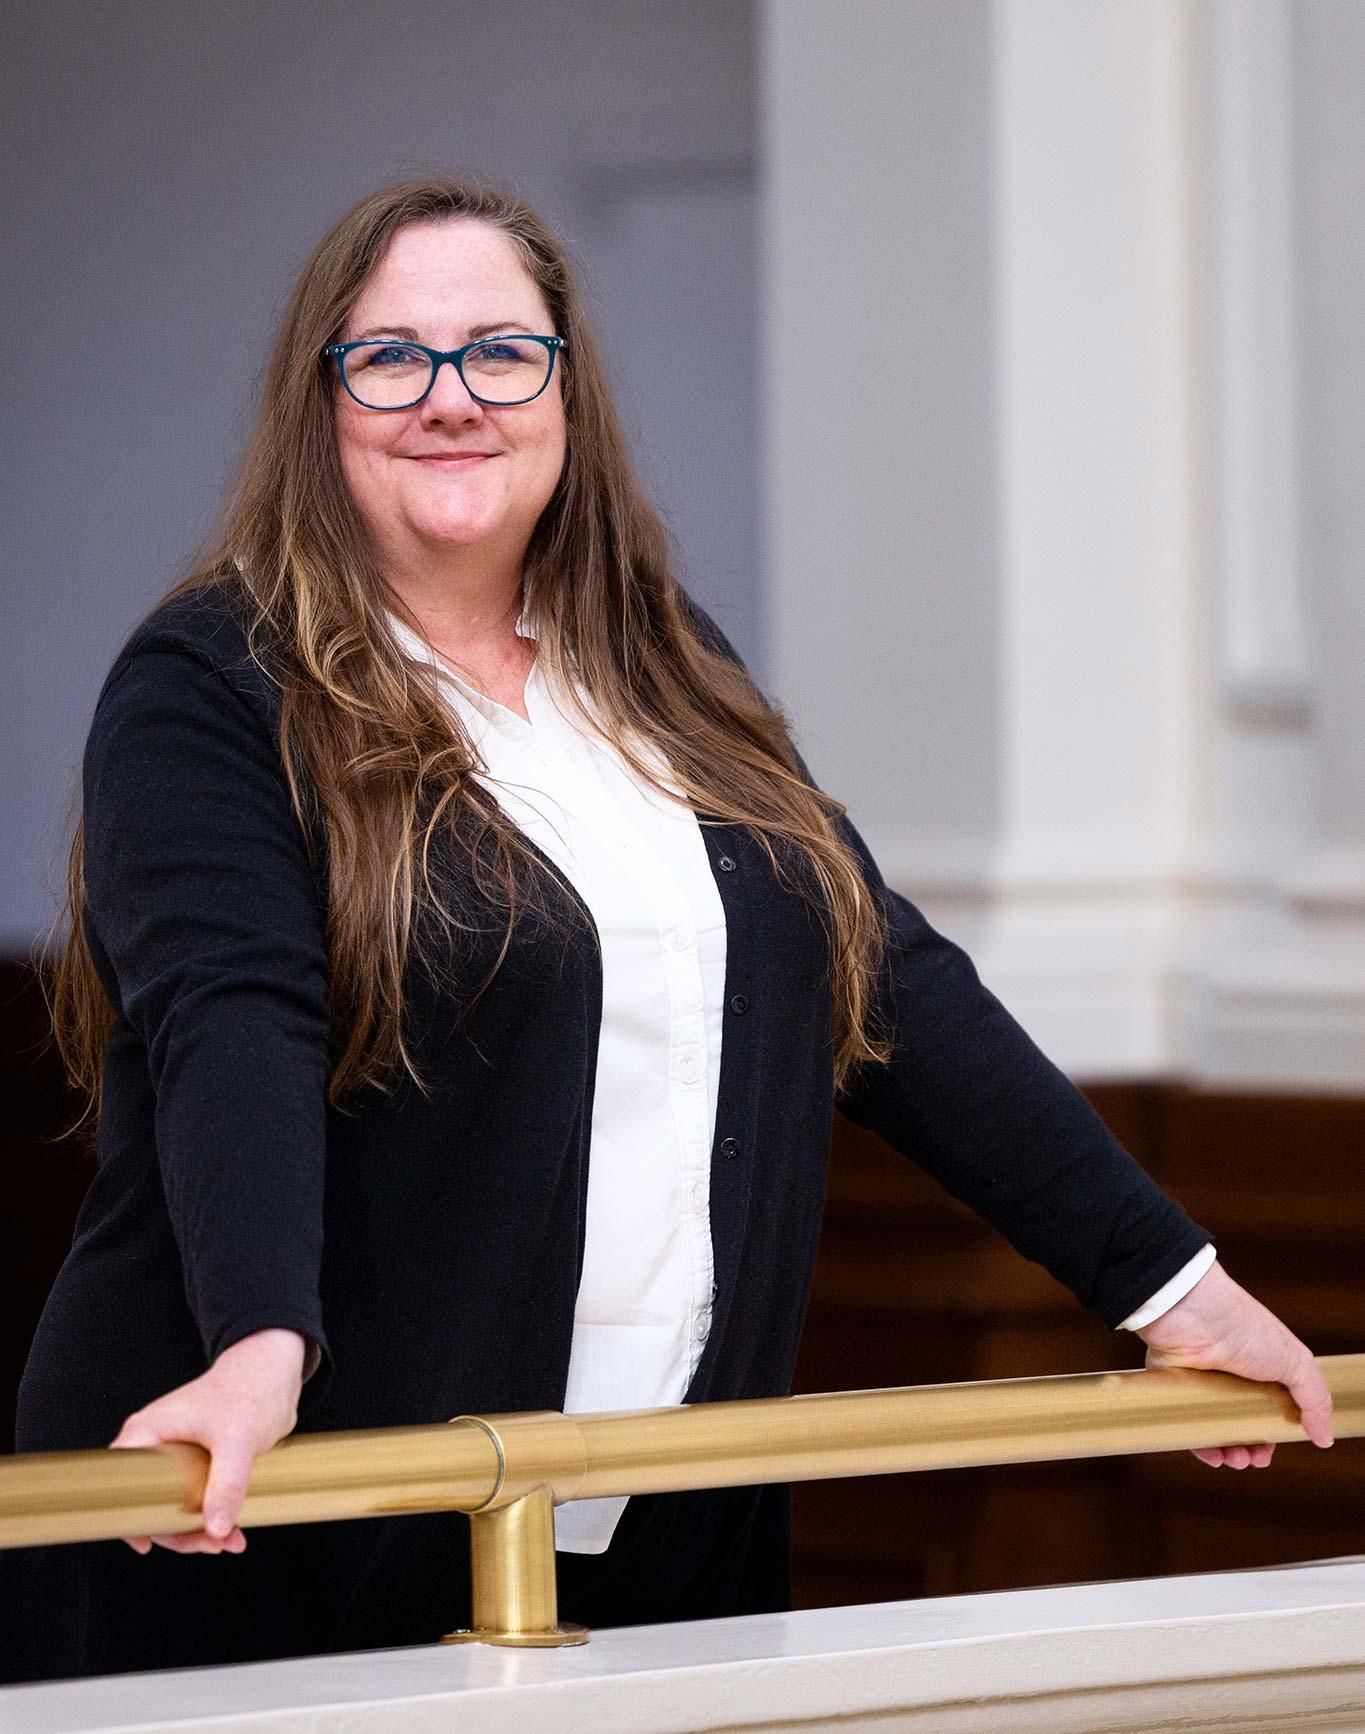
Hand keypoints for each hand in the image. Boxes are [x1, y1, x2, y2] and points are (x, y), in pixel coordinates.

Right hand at [108, 1328, 306, 1554]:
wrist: (276, 1368)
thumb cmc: (250, 1386)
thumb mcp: (237, 1438)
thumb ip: (227, 1483)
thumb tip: (216, 1528)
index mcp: (149, 1432)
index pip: (119, 1483)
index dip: (126, 1516)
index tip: (146, 1542)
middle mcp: (158, 1445)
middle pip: (150, 1504)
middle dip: (179, 1531)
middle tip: (210, 1543)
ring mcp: (179, 1456)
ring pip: (175, 1508)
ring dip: (201, 1531)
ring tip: (229, 1541)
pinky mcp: (201, 1463)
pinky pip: (198, 1500)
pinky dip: (213, 1518)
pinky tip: (233, 1531)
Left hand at [1136, 1260, 1333, 1468]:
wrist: (1191, 1312)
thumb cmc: (1243, 1328)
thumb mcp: (1295, 1362)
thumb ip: (1315, 1399)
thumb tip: (1323, 1436)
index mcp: (1259, 1367)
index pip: (1270, 1408)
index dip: (1274, 1432)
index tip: (1275, 1446)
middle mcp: (1230, 1375)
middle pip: (1241, 1422)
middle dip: (1252, 1448)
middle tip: (1256, 1459)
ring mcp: (1200, 1381)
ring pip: (1214, 1427)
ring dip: (1227, 1451)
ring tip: (1236, 1459)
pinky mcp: (1173, 1386)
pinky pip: (1186, 1422)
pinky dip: (1199, 1444)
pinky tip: (1212, 1455)